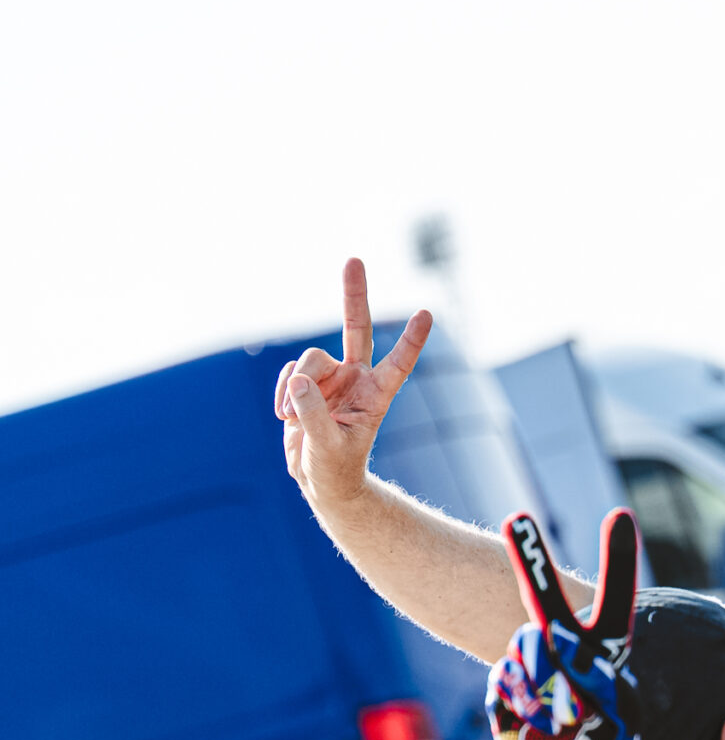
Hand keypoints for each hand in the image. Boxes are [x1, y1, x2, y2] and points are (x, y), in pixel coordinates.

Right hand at [277, 258, 431, 505]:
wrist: (321, 480)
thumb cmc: (336, 468)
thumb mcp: (327, 448)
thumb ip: (313, 415)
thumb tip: (299, 380)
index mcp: (377, 395)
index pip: (398, 363)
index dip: (411, 340)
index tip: (427, 313)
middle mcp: (357, 379)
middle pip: (356, 328)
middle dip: (353, 295)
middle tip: (353, 259)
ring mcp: (332, 378)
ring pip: (309, 360)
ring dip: (295, 387)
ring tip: (291, 418)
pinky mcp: (307, 383)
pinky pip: (290, 374)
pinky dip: (284, 393)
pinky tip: (286, 416)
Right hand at [488, 509, 643, 739]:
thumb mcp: (627, 722)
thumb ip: (604, 691)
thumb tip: (565, 668)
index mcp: (604, 647)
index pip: (613, 597)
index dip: (615, 558)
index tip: (619, 515)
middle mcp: (565, 647)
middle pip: (544, 598)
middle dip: (531, 558)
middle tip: (517, 518)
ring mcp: (530, 666)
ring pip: (527, 647)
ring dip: (545, 679)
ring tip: (566, 719)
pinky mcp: (503, 691)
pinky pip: (507, 682)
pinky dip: (523, 703)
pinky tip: (539, 726)